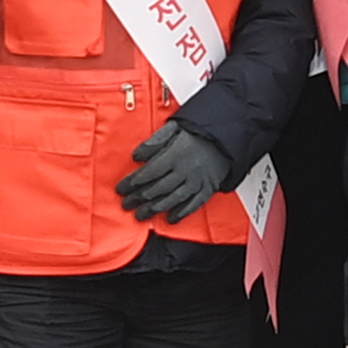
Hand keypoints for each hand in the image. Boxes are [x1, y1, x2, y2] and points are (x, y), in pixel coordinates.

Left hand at [117, 123, 233, 222]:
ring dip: (154, 209)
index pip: (149, 172)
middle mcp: (185, 170)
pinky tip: (170, 219)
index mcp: (175, 154)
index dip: (132, 182)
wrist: (226, 137)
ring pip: (172, 200)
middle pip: (157, 189)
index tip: (121, 189)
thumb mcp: (174, 128)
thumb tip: (137, 156)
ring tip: (141, 215)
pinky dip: (181, 213)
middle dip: (139, 198)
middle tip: (126, 204)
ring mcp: (197, 182)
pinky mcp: (208, 189)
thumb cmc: (198, 132)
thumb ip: (154, 142)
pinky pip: (193, 205)